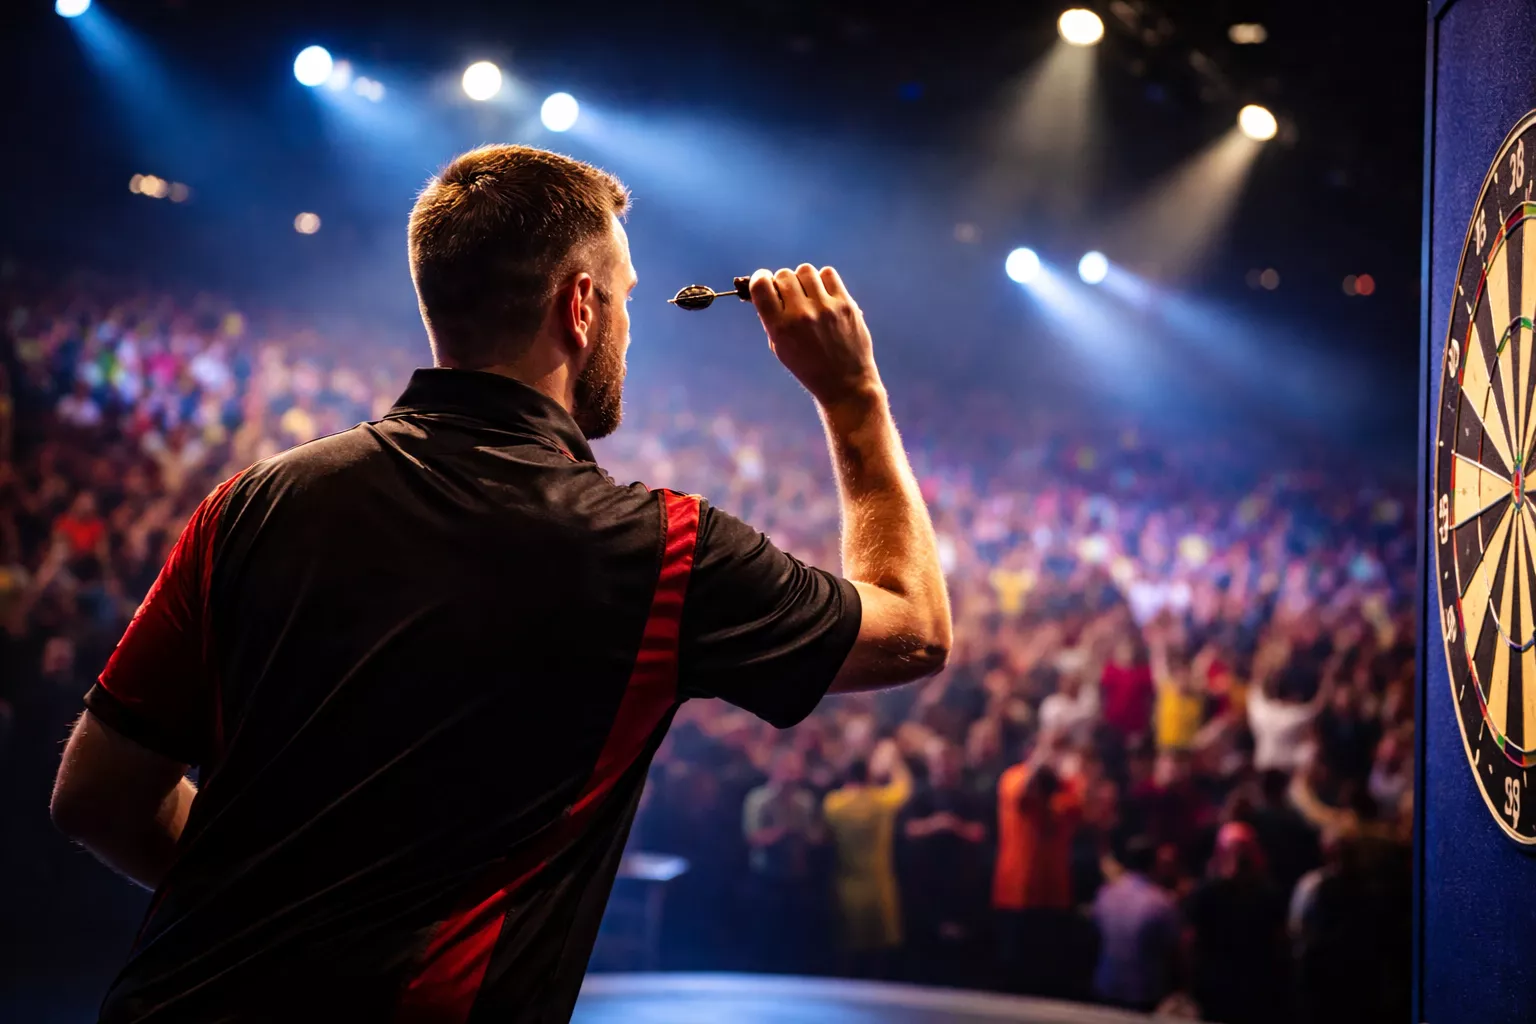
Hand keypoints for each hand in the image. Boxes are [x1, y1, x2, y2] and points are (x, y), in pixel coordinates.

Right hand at [748, 265, 879, 407]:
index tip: (764, 280)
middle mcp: (801, 314)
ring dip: (803, 279)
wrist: (845, 382)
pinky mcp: (845, 304)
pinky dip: (823, 280)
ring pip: (805, 270)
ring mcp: (825, 307)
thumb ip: (772, 319)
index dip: (760, 278)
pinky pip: (828, 273)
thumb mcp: (780, 348)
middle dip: (783, 282)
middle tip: (790, 295)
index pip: (761, 286)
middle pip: (784, 275)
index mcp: (780, 328)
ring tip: (809, 294)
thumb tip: (768, 290)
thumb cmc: (808, 367)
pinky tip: (824, 294)